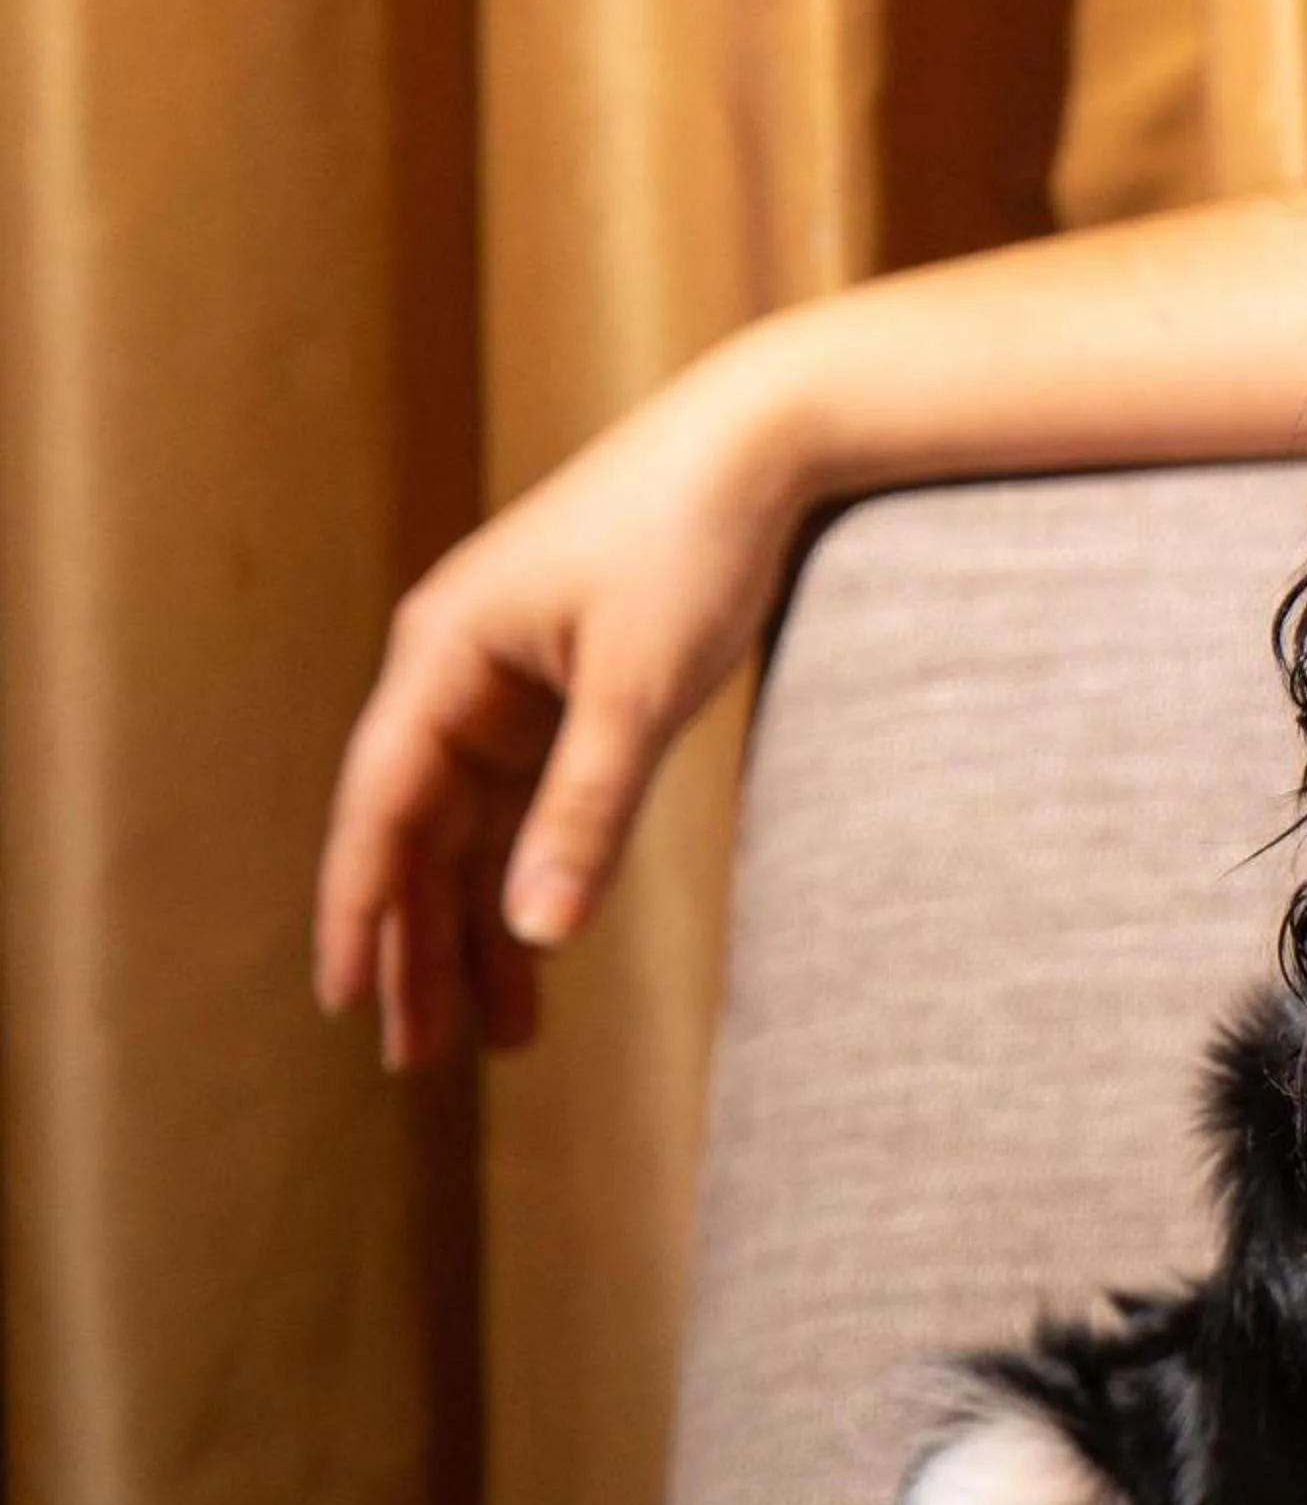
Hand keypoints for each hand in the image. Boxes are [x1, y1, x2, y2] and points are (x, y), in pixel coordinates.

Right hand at [314, 334, 804, 1066]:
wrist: (762, 443)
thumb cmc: (693, 547)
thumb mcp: (638, 692)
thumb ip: (584, 813)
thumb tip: (533, 932)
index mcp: (444, 655)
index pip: (380, 806)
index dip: (358, 907)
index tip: (346, 1000)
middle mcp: (457, 668)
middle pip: (419, 833)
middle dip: (417, 945)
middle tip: (419, 1060)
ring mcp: (511, 680)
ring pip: (475, 828)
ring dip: (477, 926)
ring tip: (491, 1039)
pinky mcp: (568, 687)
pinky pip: (527, 802)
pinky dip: (533, 873)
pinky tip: (538, 948)